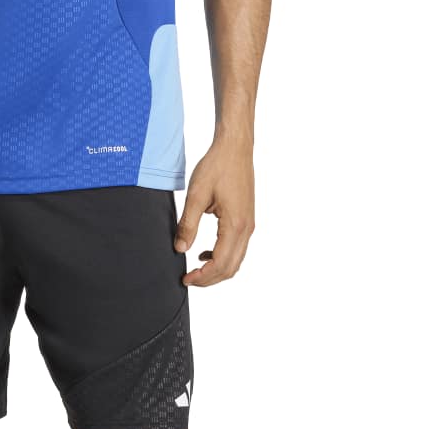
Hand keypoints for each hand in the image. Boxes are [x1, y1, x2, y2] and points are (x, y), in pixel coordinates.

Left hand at [174, 140, 254, 286]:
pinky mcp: (247, 219)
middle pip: (231, 268)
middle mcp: (247, 229)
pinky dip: (223, 257)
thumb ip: (188, 224)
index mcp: (235, 225)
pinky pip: (237, 247)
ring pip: (236, 260)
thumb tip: (180, 248)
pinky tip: (205, 252)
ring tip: (195, 269)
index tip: (185, 279)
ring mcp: (249, 225)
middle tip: (188, 279)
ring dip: (217, 269)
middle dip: (209, 279)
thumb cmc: (217, 167)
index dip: (202, 276)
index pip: (220, 263)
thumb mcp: (196, 195)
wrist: (235, 148)